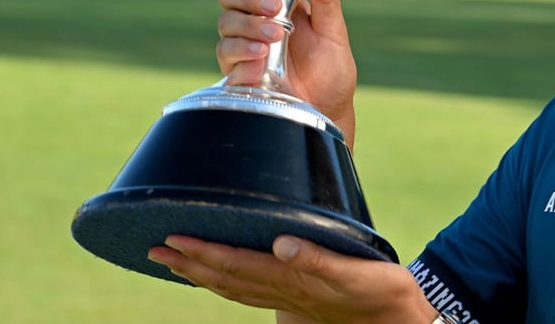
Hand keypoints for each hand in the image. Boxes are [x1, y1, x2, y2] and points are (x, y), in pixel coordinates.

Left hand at [147, 235, 436, 323]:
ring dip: (199, 275)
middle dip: (188, 264)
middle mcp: (283, 291)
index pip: (236, 264)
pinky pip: (248, 291)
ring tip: (172, 261)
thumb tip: (281, 243)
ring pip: (232, 288)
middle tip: (154, 248)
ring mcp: (288, 297)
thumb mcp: (356, 273)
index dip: (203, 252)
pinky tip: (218, 276)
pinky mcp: (296, 297)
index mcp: (293, 280)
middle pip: (225, 279)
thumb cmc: (383, 293)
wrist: (400, 320)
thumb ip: (318, 259)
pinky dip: (224, 283)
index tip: (173, 239)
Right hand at [215, 0, 359, 143]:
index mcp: (277, 1)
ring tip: (276, 35)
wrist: (328, 110)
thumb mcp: (334, 31)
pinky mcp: (238, 70)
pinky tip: (261, 60)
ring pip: (226, 21)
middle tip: (272, 5)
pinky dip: (243, 53)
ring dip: (249, 24)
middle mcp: (254, 19)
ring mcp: (244, 44)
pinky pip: (227, 54)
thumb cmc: (331, 70)